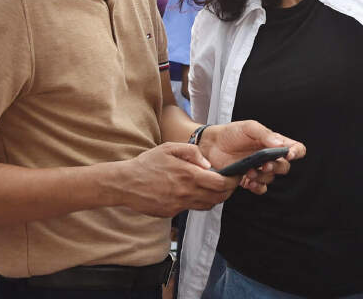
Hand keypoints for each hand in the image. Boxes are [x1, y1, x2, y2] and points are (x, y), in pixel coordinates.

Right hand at [118, 142, 237, 216]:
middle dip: (229, 190)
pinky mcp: (172, 213)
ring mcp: (179, 205)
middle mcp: (186, 192)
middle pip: (219, 197)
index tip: (236, 174)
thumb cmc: (147, 163)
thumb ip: (192, 152)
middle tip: (230, 182)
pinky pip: (192, 208)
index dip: (233, 180)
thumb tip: (208, 163)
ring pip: (208, 205)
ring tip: (214, 187)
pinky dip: (200, 201)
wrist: (126, 183)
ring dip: (216, 197)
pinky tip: (195, 192)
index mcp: (188, 175)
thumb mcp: (169, 148)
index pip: (221, 183)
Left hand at [200, 120, 305, 194]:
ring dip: (262, 177)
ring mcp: (260, 169)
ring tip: (249, 171)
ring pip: (271, 178)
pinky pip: (261, 188)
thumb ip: (265, 134)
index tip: (288, 154)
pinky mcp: (249, 179)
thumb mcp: (249, 128)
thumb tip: (281, 145)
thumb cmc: (231, 133)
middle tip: (264, 165)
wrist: (211, 145)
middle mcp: (269, 156)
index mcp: (274, 142)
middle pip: (285, 166)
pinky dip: (257, 187)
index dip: (296, 152)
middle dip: (276, 167)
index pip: (296, 148)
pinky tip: (248, 182)